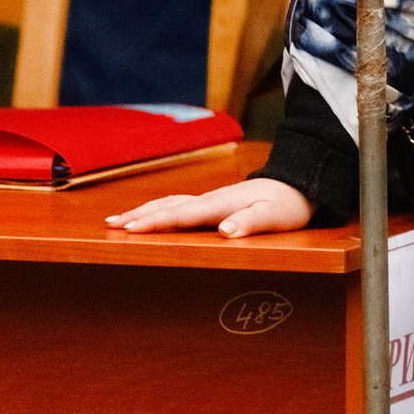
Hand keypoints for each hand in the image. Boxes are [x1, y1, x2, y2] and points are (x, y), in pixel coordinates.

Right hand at [106, 178, 313, 237]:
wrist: (303, 184)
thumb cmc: (291, 204)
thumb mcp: (277, 216)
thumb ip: (251, 221)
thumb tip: (225, 230)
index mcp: (223, 204)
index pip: (184, 214)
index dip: (157, 222)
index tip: (130, 229)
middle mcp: (213, 199)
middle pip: (170, 206)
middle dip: (140, 215)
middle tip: (110, 225)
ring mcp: (213, 198)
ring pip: (172, 203)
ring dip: (145, 210)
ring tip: (118, 220)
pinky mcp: (216, 201)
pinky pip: (180, 203)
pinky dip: (160, 207)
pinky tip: (152, 212)